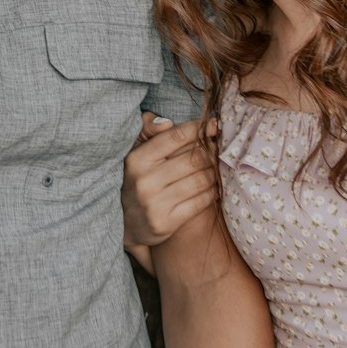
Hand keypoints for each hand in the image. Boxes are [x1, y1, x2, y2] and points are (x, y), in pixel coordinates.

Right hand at [124, 112, 216, 247]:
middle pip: (194, 159)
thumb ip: (148, 131)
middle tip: (219, 148)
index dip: (199, 129)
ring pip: (201, 180)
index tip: (214, 124)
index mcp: (137, 159)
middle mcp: (145, 180)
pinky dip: (212, 192)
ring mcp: (155, 204)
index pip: (175, 137)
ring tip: (217, 167)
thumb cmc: (138, 180)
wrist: (127, 224)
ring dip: (215, 172)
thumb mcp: (137, 154)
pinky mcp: (166, 223)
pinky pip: (201, 202)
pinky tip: (213, 187)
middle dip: (212, 151)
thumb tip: (166, 123)